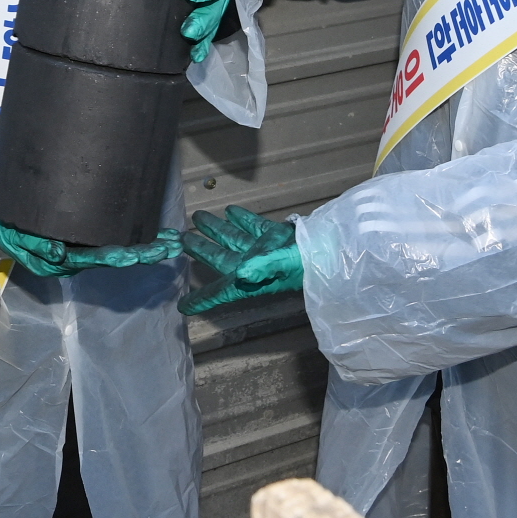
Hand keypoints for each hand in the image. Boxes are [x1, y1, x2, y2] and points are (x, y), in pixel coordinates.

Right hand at [0, 213, 184, 277]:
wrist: (6, 222)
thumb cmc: (10, 232)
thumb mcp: (16, 240)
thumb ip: (36, 248)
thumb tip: (60, 252)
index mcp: (67, 260)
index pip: (98, 259)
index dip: (119, 257)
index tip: (139, 255)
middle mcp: (83, 255)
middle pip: (118, 256)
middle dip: (145, 252)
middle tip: (172, 246)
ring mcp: (88, 246)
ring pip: (122, 248)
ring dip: (149, 246)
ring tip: (174, 241)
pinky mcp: (89, 232)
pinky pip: (116, 236)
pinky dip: (138, 236)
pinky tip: (158, 232)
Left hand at [178, 205, 303, 314]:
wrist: (336, 250)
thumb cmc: (309, 263)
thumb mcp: (284, 265)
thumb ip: (262, 268)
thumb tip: (240, 272)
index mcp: (252, 280)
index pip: (221, 292)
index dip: (202, 299)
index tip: (183, 306)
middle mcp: (254, 266)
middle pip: (220, 258)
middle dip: (201, 249)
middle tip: (180, 239)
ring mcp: (264, 250)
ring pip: (233, 239)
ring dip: (217, 229)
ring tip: (198, 216)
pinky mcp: (276, 236)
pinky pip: (254, 227)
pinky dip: (242, 219)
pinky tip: (230, 210)